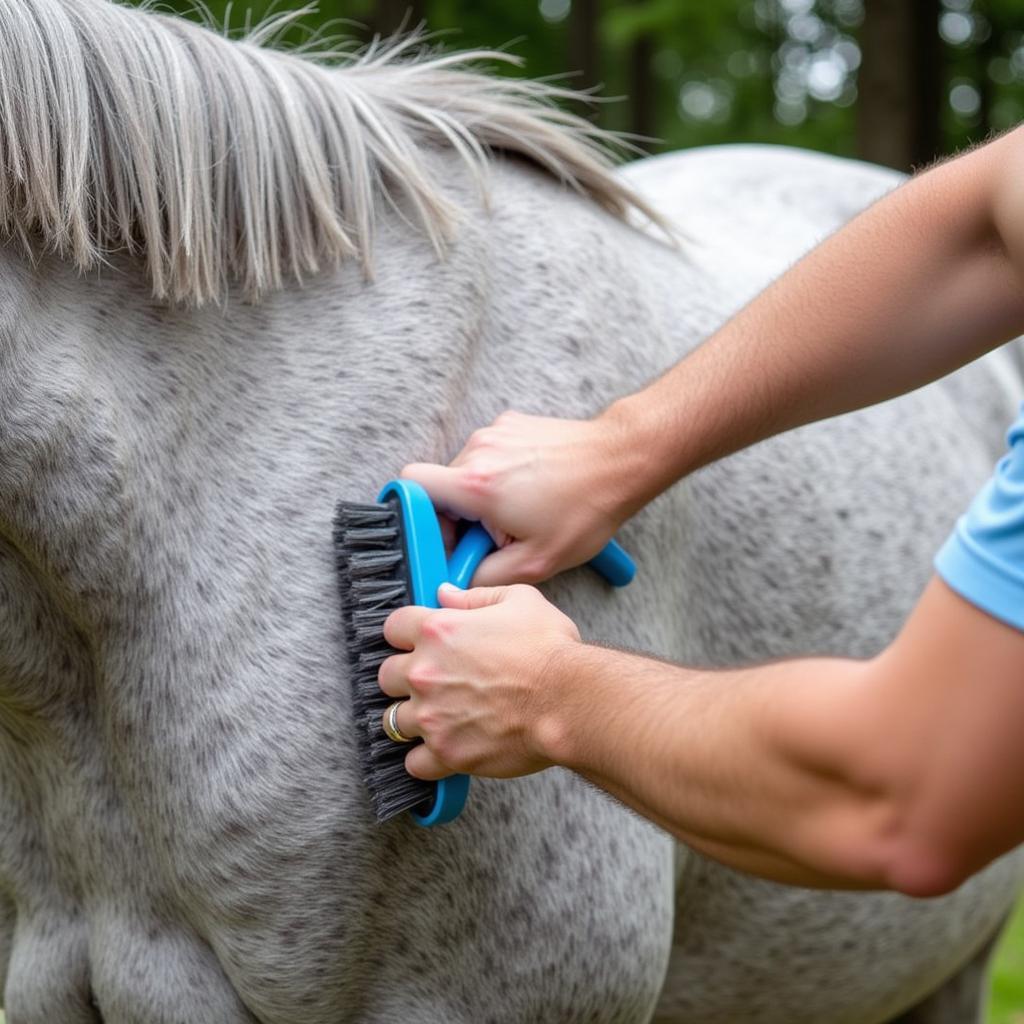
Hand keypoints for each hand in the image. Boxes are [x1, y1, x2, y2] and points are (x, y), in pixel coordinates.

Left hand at [377, 582, 581, 780]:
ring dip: (414, 718)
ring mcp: (432, 716)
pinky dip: (425, 759)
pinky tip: (443, 748)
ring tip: (439, 717)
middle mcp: (425, 673)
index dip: (406, 633)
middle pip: (385, 676)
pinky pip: (413, 763)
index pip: (392, 627)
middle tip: (433, 681)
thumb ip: (476, 596)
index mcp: (438, 630)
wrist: (571, 700)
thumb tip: (446, 594)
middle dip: (405, 677)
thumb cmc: (550, 650)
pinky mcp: (446, 753)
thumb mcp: (520, 600)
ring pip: (394, 720)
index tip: (418, 642)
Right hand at [401, 409, 630, 585]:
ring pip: (466, 471)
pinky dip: (501, 474)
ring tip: (522, 512)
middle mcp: (478, 450)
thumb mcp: (536, 561)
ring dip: (482, 496)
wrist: (622, 459)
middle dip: (460, 516)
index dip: (418, 518)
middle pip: (441, 486)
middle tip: (494, 537)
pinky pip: (489, 454)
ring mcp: (494, 431)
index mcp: (476, 483)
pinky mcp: (511, 423)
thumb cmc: (585, 508)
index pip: (411, 486)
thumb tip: (457, 582)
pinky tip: (533, 489)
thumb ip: (485, 576)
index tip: (442, 538)